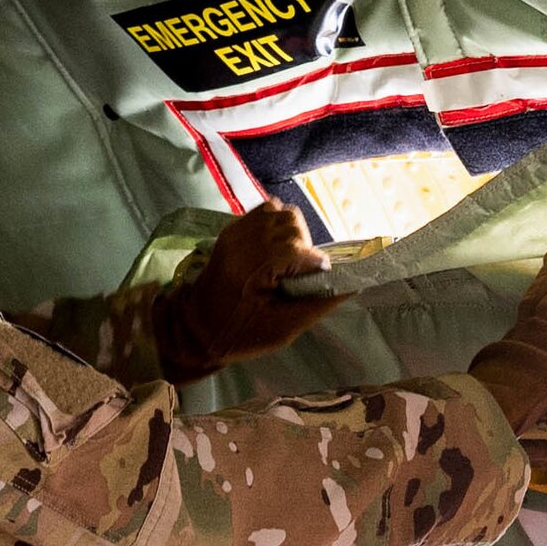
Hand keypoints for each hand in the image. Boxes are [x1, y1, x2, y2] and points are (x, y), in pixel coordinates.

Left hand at [154, 200, 349, 383]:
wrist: (195, 327)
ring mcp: (235, 232)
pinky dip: (277, 224)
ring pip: (281, 213)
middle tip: (297, 273)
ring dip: (291, 233)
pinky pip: (265, 211)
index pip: (299, 249)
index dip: (314, 264)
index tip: (316, 279)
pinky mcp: (232, 229)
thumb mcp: (283, 329)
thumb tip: (351, 285)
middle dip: (303, 247)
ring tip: (286, 259)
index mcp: (254, 268)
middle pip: (293, 225)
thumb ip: (318, 305)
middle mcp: (244, 242)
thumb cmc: (240, 334)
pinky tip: (274, 248)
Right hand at [469, 248, 546, 438]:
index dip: (527, 320)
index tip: (533, 305)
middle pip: (535, 298)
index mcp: (503, 354)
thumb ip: (532, 441)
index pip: (517, 332)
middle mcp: (522, 336)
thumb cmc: (487, 415)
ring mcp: (543, 335)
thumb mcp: (504, 425)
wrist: (492, 405)